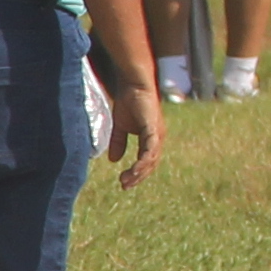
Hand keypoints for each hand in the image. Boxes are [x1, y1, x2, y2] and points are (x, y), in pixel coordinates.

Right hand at [101, 70, 161, 187]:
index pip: (146, 161)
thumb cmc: (129, 102)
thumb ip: (118, 143)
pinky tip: (135, 170)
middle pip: (150, 164)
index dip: (136, 173)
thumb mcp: (120, 127)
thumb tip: (113, 160)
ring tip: (126, 180)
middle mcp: (157, 138)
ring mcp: (157, 134)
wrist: (132, 85)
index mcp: (151, 138)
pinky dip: (143, 161)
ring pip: (151, 160)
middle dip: (137, 177)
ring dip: (139, 172)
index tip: (124, 183)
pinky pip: (150, 150)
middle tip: (125, 186)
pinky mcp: (154, 129)